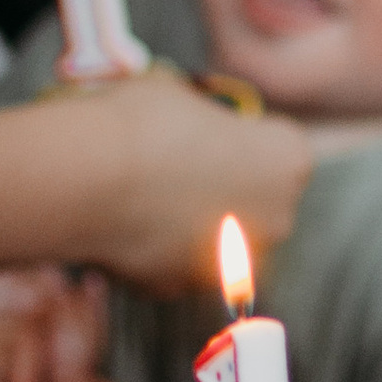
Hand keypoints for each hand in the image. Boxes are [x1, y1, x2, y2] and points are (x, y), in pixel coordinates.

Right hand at [59, 72, 313, 297]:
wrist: (91, 178)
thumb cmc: (143, 123)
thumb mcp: (182, 93)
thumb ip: (204, 117)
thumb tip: (190, 124)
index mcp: (290, 160)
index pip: (278, 145)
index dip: (242, 137)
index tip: (211, 132)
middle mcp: (277, 218)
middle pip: (258, 199)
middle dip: (227, 186)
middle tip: (179, 165)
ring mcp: (233, 262)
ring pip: (220, 239)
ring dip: (195, 222)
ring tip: (147, 194)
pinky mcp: (185, 287)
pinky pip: (177, 263)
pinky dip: (158, 249)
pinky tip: (127, 222)